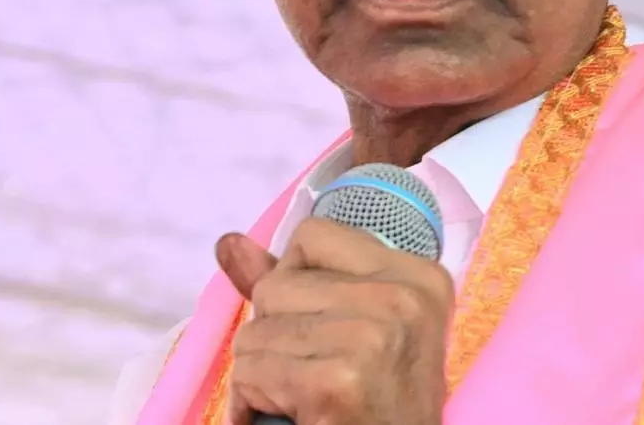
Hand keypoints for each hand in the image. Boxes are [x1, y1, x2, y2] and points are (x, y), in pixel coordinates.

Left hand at [216, 217, 453, 424]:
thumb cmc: (382, 399)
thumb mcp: (362, 326)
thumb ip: (297, 280)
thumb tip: (228, 243)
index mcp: (415, 275)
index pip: (313, 236)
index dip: (296, 280)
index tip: (316, 320)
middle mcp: (400, 299)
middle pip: (277, 285)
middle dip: (274, 330)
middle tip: (308, 366)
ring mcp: (369, 339)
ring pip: (256, 331)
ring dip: (262, 369)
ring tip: (297, 392)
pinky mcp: (335, 382)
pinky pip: (251, 372)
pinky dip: (253, 400)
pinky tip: (287, 412)